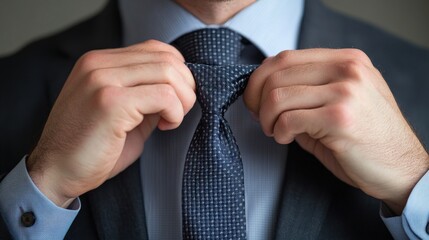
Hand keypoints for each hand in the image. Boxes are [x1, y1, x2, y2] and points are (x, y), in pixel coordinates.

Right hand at [27, 40, 195, 206]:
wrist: (55, 174)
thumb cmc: (91, 149)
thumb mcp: (122, 112)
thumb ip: (146, 94)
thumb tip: (180, 89)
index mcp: (99, 62)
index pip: (156, 48)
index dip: (178, 72)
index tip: (177, 99)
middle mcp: (98, 64)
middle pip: (166, 57)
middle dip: (186, 86)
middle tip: (179, 112)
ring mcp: (102, 80)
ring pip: (169, 71)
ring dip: (183, 99)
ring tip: (170, 120)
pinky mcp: (111, 102)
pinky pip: (164, 95)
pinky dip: (175, 112)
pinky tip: (163, 127)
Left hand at [244, 48, 428, 213]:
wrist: (401, 168)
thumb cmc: (365, 138)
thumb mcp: (338, 103)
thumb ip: (306, 91)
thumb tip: (262, 92)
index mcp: (347, 60)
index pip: (286, 57)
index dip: (259, 79)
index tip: (254, 99)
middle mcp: (347, 69)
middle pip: (277, 74)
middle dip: (256, 100)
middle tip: (260, 119)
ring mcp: (345, 91)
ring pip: (277, 96)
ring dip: (265, 118)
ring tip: (275, 130)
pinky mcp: (340, 117)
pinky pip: (288, 119)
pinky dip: (278, 132)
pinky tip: (286, 139)